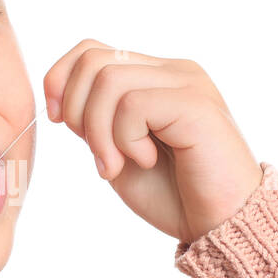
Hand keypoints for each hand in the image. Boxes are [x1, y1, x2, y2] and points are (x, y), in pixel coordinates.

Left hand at [43, 39, 263, 244]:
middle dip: (77, 113)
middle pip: (93, 61)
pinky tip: (146, 160)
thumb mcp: (118, 152)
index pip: (91, 51)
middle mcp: (172, 71)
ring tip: (118, 166)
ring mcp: (186, 83)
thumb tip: (58, 97)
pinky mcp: (196, 103)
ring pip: (108, 80)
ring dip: (100, 133)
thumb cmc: (174, 195)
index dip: (61, 80)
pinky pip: (133, 105)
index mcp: (154, 78)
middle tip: (100, 156)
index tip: (58, 121)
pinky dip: (125, 139)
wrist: (220, 227)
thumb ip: (94, 120)